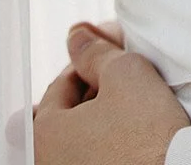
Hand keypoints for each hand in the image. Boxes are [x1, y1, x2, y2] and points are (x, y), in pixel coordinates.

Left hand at [33, 23, 189, 164]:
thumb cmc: (147, 136)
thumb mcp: (125, 74)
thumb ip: (95, 52)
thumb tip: (77, 38)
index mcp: (43, 133)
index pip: (61, 83)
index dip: (91, 62)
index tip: (116, 57)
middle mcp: (48, 161)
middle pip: (69, 112)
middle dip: (96, 89)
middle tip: (127, 80)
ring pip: (82, 136)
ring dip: (102, 116)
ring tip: (135, 107)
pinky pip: (95, 156)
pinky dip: (109, 143)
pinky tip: (134, 135)